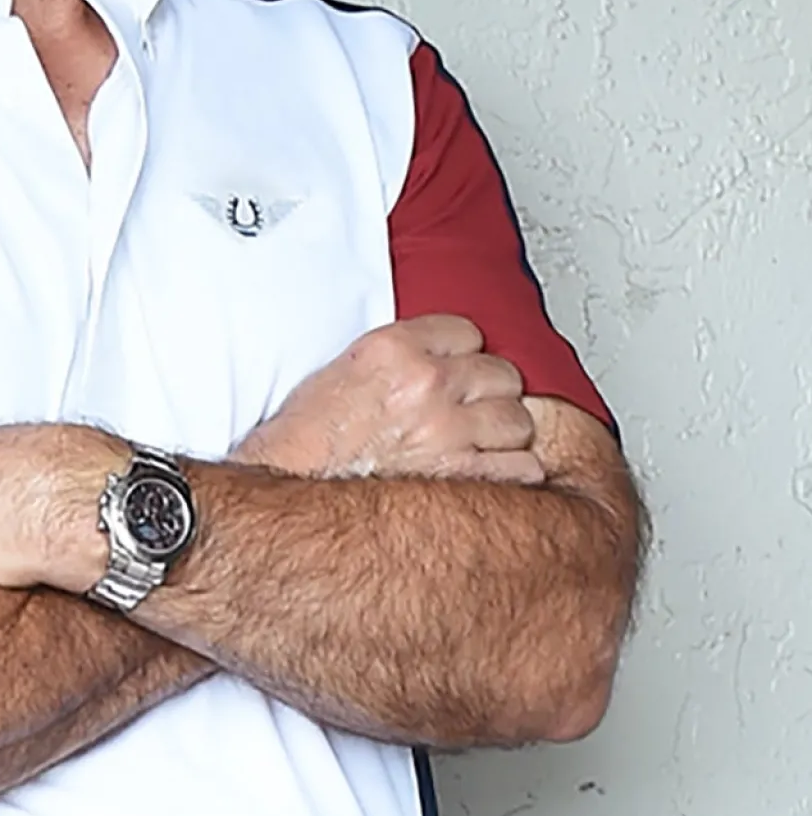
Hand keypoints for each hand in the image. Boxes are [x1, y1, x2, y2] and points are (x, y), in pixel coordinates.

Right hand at [232, 315, 542, 485]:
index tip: (458, 372)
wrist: (291, 483)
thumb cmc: (305, 439)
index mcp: (394, 350)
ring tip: (481, 446)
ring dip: (503, 435)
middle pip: (502, 375)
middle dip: (489, 395)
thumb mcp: (342, 370)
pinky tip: (490, 475)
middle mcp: (427, 384)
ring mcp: (449, 432)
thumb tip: (431, 359)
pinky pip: (523, 468)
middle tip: (471, 413)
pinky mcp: (462, 477)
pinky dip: (512, 474)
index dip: (465, 356)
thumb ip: (395, 357)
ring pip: (519, 421)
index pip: (467, 333)